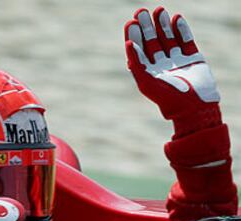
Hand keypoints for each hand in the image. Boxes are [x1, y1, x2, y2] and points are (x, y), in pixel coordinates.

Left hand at [124, 7, 221, 135]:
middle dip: (146, 27)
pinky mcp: (193, 58)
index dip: (134, 36)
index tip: (131, 23)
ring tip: (159, 10)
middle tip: (141, 12)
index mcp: (148, 72)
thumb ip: (137, 63)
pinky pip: (185, 40)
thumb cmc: (167, 98)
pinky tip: (175, 19)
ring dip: (162, 25)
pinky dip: (181, 29)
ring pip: (168, 38)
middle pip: (152, 42)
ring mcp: (177, 61)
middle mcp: (161, 65)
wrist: (194, 107)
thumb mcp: (146, 82)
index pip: (138, 50)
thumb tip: (128, 44)